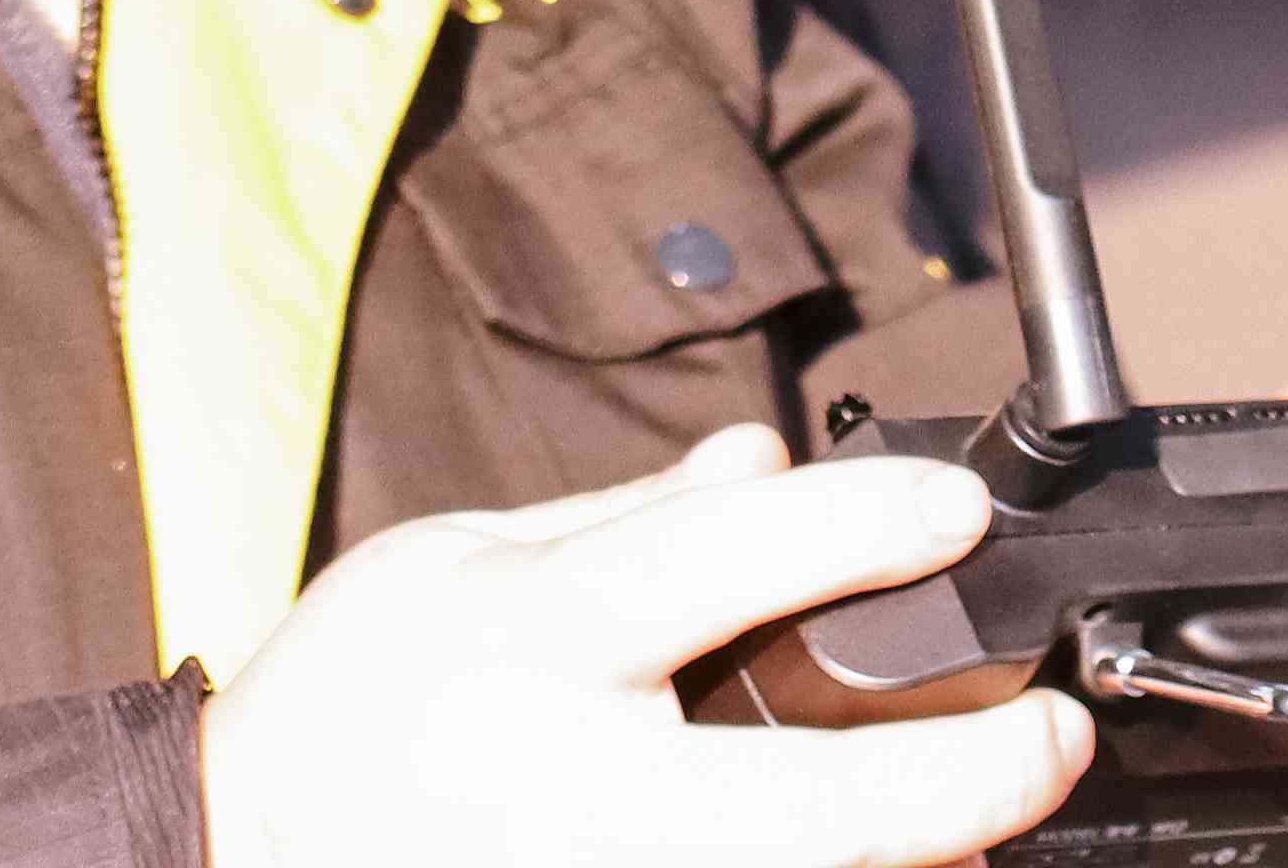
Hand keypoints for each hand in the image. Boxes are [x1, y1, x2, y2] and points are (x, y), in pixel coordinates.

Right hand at [201, 428, 1091, 867]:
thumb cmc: (351, 709)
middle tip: (1054, 739)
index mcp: (530, 646)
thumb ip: (628, 518)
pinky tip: (893, 864)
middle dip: (971, 779)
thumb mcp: (459, 559)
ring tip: (986, 819)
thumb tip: (765, 460)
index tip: (957, 502)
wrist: (233, 864)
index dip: (857, 524)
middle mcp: (576, 791)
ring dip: (923, 863)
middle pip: (818, 806)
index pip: (717, 568)